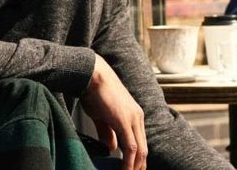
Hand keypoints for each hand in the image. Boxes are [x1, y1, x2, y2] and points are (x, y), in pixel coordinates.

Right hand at [80, 54, 147, 169]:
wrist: (92, 75)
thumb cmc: (95, 92)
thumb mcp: (102, 117)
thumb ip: (109, 132)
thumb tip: (113, 148)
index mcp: (134, 115)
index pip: (140, 142)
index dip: (138, 158)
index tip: (133, 169)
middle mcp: (137, 117)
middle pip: (144, 148)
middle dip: (139, 166)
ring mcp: (133, 118)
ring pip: (139, 150)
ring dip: (135, 166)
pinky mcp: (124, 120)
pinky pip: (131, 147)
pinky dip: (129, 161)